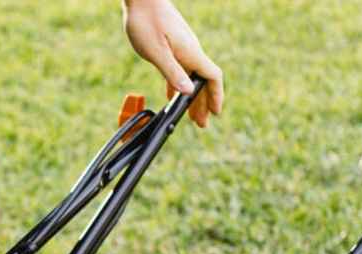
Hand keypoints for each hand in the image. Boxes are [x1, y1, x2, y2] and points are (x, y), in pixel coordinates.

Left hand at [122, 0, 223, 126]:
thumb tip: (188, 92)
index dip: (216, 96)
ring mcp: (182, 48)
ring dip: (192, 98)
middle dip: (204, 104)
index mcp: (190, 52)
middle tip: (202, 124)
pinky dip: (180, 86)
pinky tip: (174, 96)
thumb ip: (172, 72)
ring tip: (191, 116)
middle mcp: (190, 50)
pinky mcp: (172, 46)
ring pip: (192, 77)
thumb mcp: (156, 51)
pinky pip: (181, 70)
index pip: (212, 77)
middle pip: (203, 81)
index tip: (216, 113)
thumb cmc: (145, 20)